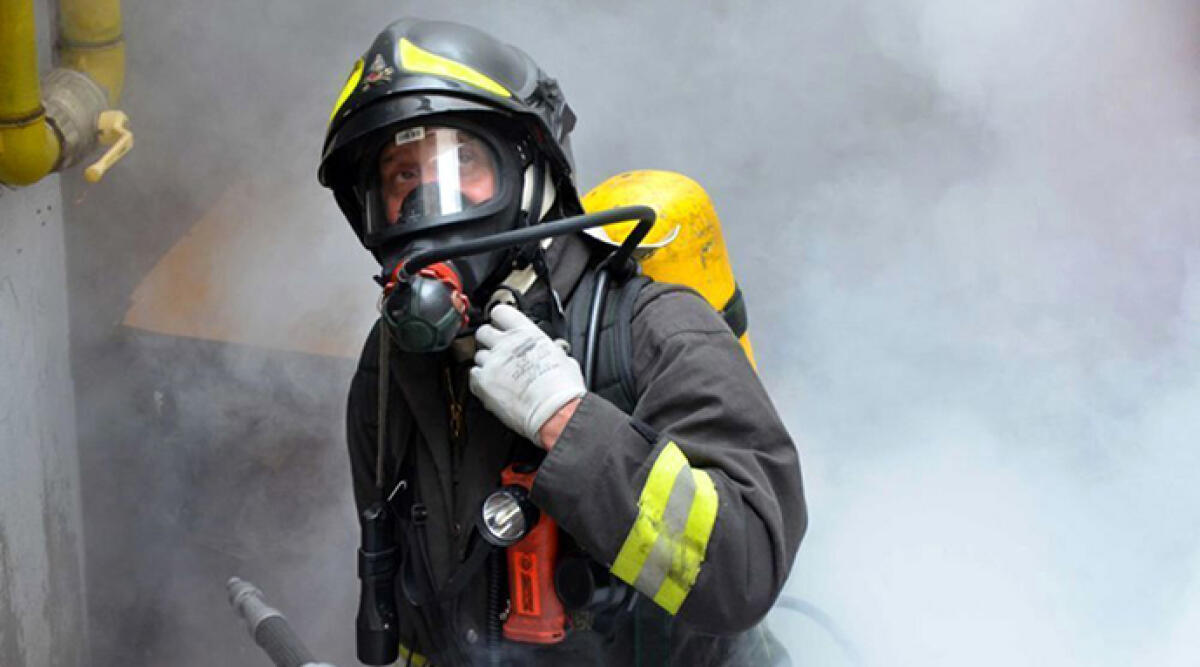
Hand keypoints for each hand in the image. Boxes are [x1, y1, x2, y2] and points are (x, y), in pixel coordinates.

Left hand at [470, 304, 586, 446]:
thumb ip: (552, 350)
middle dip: (488, 340)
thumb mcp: (564, 359)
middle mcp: (506, 344)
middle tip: (498, 351)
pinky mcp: (482, 383)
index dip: (500, 318)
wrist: (554, 412)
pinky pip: (472, 375)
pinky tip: (492, 386)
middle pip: (483, 331)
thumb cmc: (562, 390)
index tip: (501, 325)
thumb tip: (555, 352)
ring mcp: (492, 363)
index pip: (501, 312)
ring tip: (500, 374)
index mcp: (527, 334)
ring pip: (477, 355)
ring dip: (486, 362)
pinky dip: (479, 380)